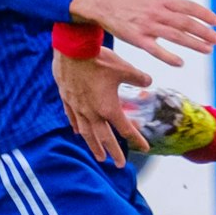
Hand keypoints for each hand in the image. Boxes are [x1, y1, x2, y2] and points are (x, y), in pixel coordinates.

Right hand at [53, 48, 152, 167]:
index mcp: (109, 108)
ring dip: (94, 146)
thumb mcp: (125, 68)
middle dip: (113, 152)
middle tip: (119, 165)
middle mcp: (92, 112)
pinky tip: (77, 132)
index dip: (137, 139)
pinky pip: (72, 118)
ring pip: (86, 132)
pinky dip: (77, 127)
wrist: (72, 49)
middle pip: (104, 138)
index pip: (125, 129)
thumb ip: (139, 78)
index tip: (145, 148)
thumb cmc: (100, 59)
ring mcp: (78, 107)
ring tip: (99, 157)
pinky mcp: (67, 99)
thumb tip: (149, 81)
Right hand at [68, 0, 215, 66]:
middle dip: (203, 31)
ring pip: (174, 36)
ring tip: (208, 50)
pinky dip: (168, 57)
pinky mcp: (137, 39)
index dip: (204, 14)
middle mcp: (156, 11)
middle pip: (184, 22)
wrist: (106, 5)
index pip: (188, 7)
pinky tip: (180, 63)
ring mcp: (147, 26)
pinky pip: (155, 50)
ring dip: (193, 44)